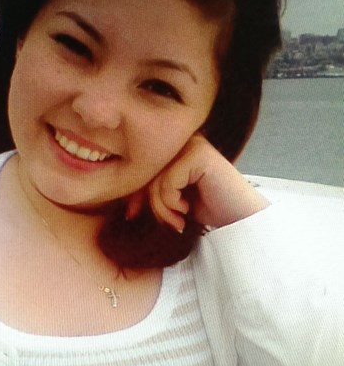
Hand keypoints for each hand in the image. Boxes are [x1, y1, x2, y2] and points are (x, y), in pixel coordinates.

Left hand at [126, 134, 268, 232]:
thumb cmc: (209, 212)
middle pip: (145, 172)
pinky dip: (172, 203)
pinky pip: (167, 182)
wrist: (243, 224)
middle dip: (149, 203)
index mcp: (175, 148)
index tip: (133, 214)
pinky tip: (188, 210)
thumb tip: (124, 202)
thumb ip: (151, 192)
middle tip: (167, 222)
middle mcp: (183, 141)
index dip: (134, 193)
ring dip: (162, 208)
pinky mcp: (198, 154)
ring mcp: (192, 144)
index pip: (141, 167)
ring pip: (154, 179)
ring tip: (179, 220)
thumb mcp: (172, 200)